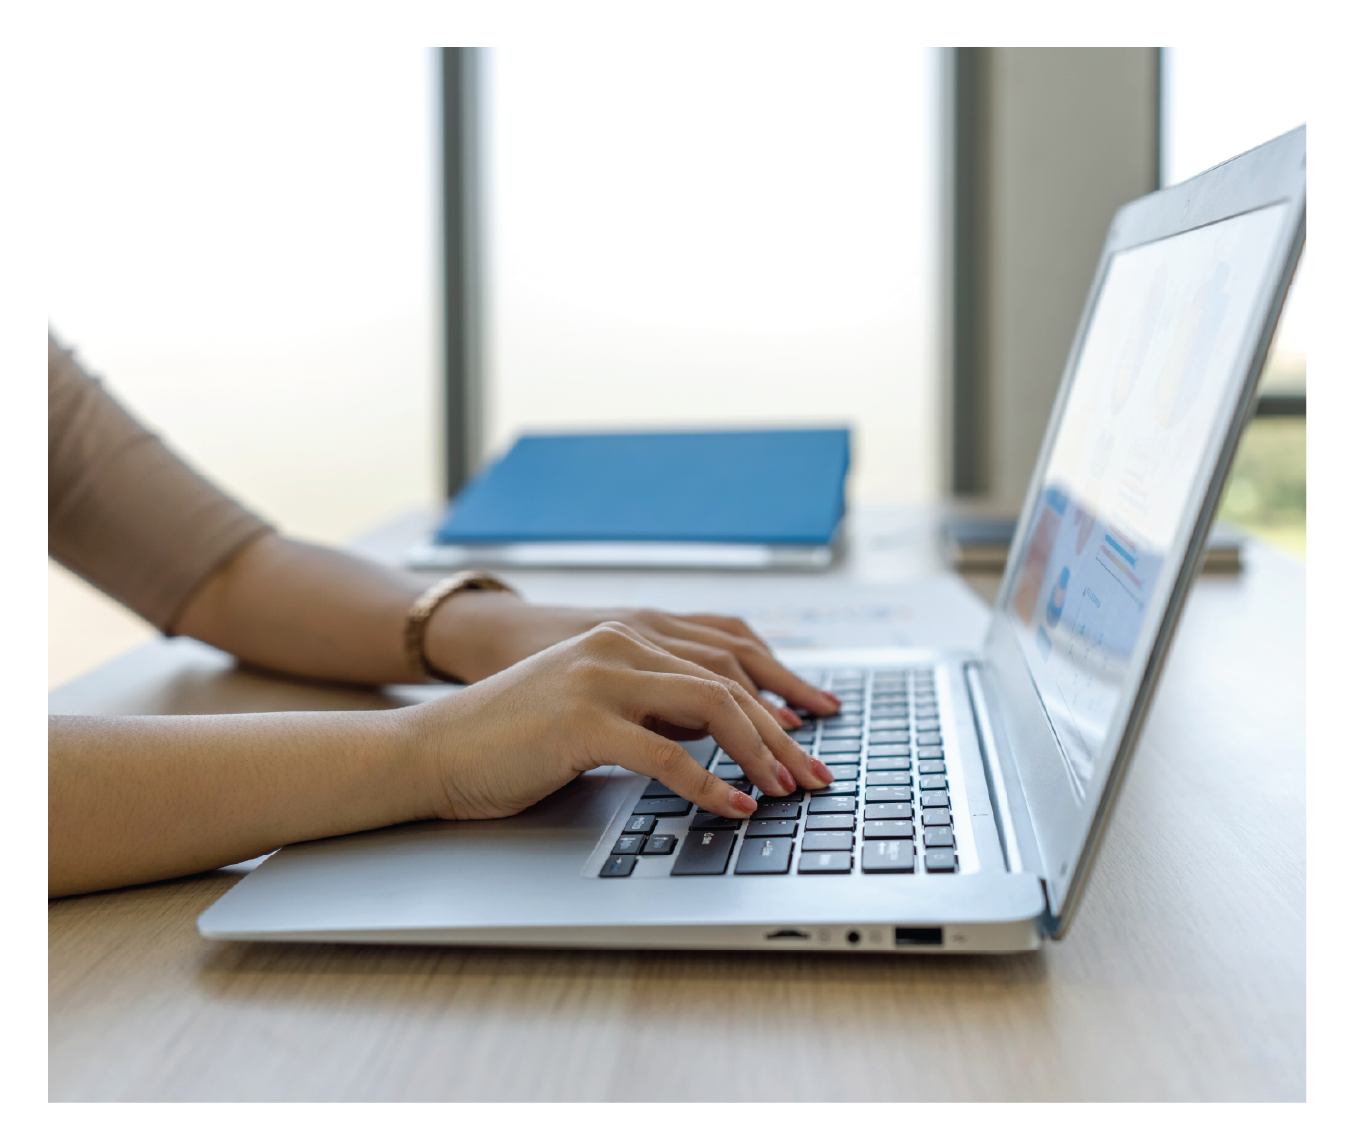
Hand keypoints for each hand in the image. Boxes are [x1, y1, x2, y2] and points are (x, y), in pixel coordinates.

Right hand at [408, 621, 836, 821]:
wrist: (432, 750)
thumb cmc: (508, 741)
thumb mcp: (590, 712)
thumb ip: (646, 711)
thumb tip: (709, 737)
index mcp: (624, 640)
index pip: (721, 666)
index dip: (771, 707)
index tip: (804, 744)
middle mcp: (619, 648)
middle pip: (728, 683)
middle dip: (781, 733)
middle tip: (815, 776)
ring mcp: (600, 679)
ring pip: (710, 707)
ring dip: (759, 754)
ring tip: (786, 791)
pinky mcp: (582, 721)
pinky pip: (666, 754)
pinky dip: (710, 783)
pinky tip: (734, 806)